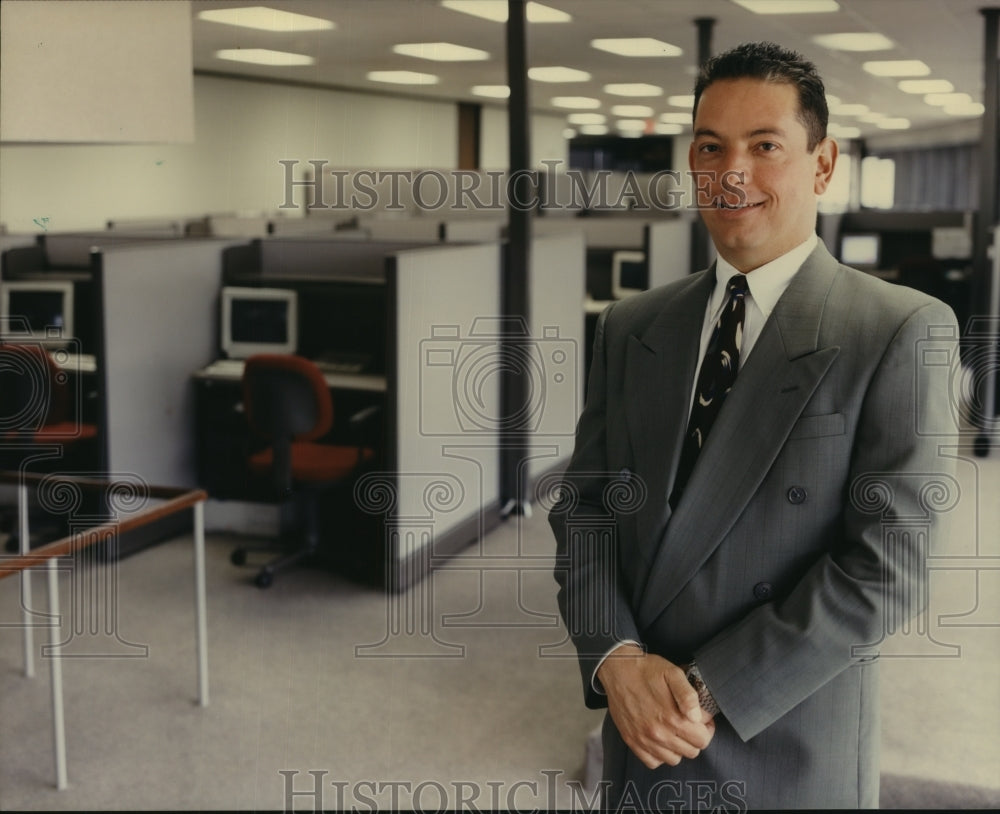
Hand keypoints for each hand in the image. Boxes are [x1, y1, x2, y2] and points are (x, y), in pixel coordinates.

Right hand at [597, 644, 715, 768]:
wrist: (617, 669)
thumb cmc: (646, 670)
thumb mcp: (673, 673)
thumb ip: (688, 695)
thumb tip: (697, 717)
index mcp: (672, 717)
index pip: (702, 740)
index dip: (707, 729)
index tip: (702, 720)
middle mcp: (658, 733)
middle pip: (691, 752)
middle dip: (695, 738)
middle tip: (690, 724)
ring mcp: (643, 739)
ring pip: (673, 759)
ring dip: (678, 747)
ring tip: (675, 731)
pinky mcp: (631, 740)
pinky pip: (652, 762)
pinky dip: (659, 755)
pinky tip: (660, 740)